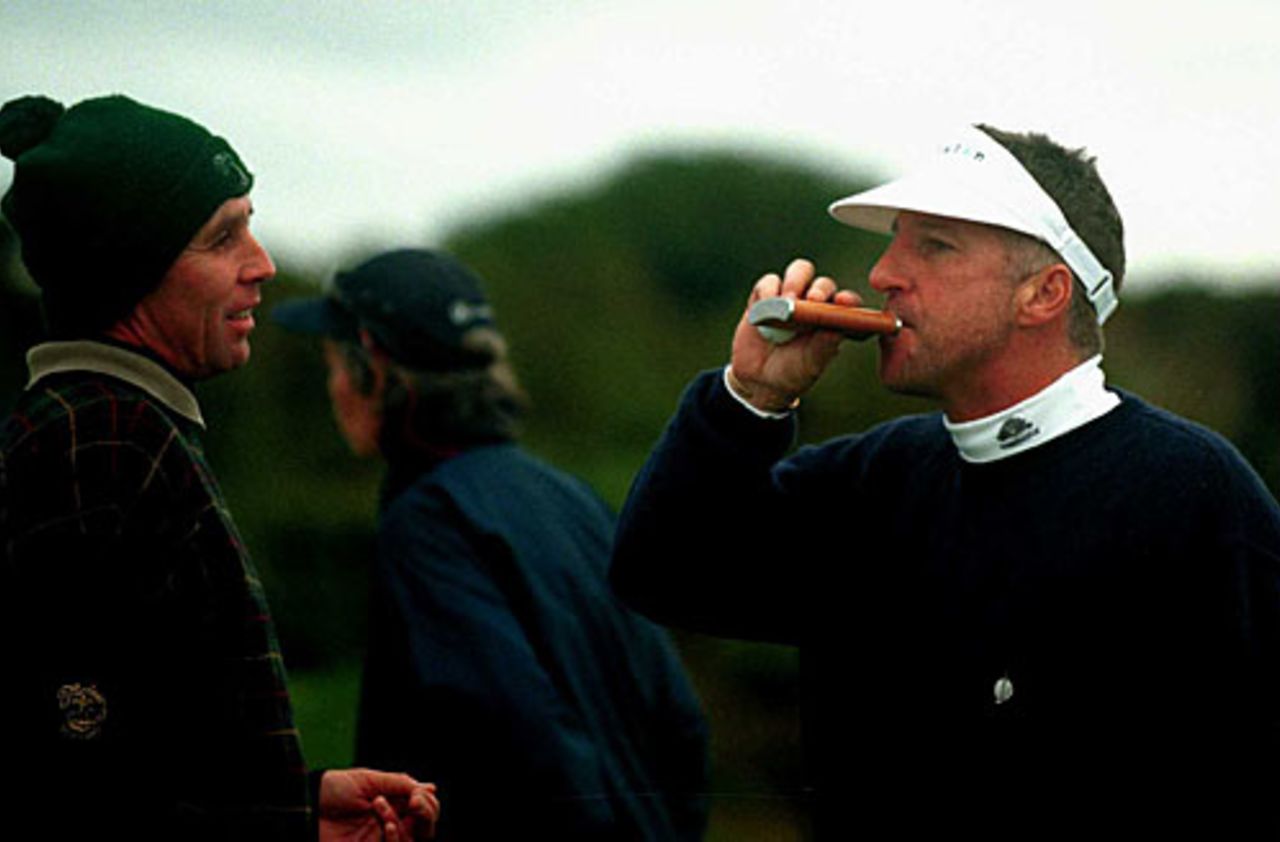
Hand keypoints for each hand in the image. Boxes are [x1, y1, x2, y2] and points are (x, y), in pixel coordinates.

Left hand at [319, 768, 439, 840]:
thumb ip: (399, 783)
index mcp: (392, 802)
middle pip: (425, 827)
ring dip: (404, 822)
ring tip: (381, 805)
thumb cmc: (332, 789)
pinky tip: (387, 825)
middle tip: (416, 802)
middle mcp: (389, 822)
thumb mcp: (368, 779)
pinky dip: (397, 837)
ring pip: (411, 839)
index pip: (423, 808)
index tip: (419, 793)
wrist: (305, 806)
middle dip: (427, 813)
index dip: (428, 802)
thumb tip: (431, 788)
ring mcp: (379, 839)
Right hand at [729, 257, 862, 411]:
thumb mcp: (810, 365)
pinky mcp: (765, 297)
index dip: (848, 300)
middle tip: (813, 300)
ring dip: (795, 282)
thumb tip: (836, 330)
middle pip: (823, 283)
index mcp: (833, 319)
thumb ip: (823, 347)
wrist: (759, 379)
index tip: (843, 302)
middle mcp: (815, 304)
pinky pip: (768, 282)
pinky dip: (768, 290)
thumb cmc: (792, 372)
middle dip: (820, 289)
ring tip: (787, 301)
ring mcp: (791, 297)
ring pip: (799, 271)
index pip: (847, 303)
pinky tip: (766, 304)